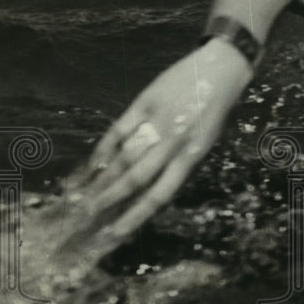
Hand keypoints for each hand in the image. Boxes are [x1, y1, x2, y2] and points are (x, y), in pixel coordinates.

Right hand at [81, 38, 252, 242]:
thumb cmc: (215, 110)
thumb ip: (179, 164)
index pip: (158, 196)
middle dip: (108, 201)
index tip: (112, 236)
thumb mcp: (205, 142)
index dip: (133, 217)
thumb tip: (150, 189)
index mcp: (191, 157)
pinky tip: (91, 163)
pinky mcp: (145, 102)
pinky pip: (119, 129)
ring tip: (80, 197)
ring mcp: (158, 122)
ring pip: (123, 157)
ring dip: (101, 178)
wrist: (222, 68)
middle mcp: (173, 143)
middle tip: (85, 217)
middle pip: (134, 179)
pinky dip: (103, 146)